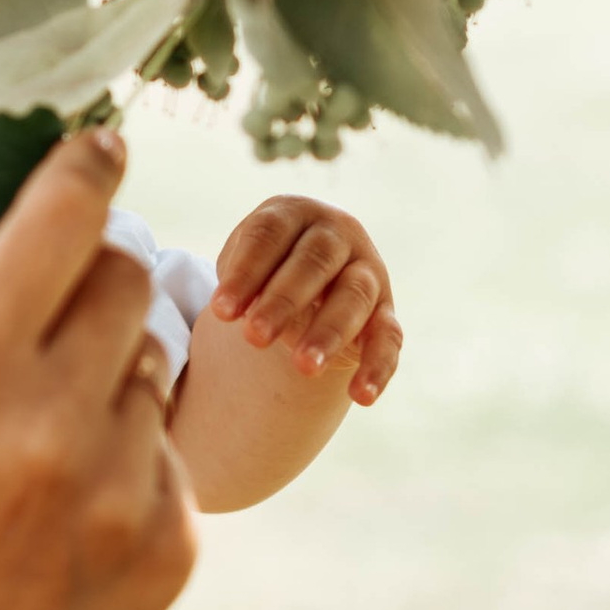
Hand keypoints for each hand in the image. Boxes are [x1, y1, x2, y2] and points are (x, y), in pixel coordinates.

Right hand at [0, 132, 196, 609]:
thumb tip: (45, 246)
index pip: (63, 214)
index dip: (86, 168)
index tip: (100, 145)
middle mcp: (47, 408)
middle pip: (128, 278)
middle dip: (98, 292)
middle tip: (53, 340)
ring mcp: (120, 477)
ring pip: (154, 365)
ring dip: (115, 385)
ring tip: (45, 461)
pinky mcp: (170, 539)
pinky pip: (165, 457)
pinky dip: (127, 473)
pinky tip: (65, 535)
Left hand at [209, 194, 400, 404]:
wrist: (304, 273)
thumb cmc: (264, 265)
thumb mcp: (246, 261)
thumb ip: (239, 277)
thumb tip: (231, 311)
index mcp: (295, 214)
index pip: (269, 236)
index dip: (245, 273)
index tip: (220, 312)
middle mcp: (339, 234)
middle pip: (314, 262)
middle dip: (283, 302)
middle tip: (253, 338)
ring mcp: (369, 271)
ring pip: (354, 298)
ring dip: (329, 332)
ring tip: (302, 367)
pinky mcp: (386, 312)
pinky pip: (389, 339)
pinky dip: (377, 367)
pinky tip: (361, 396)